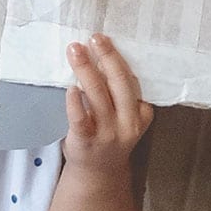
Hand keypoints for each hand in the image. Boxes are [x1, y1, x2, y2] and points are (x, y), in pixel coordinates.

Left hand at [62, 33, 153, 173]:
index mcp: (141, 114)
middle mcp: (127, 123)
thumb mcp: (125, 117)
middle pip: (119, 83)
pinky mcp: (86, 141)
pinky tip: (70, 87)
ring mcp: (107, 133)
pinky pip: (80, 118)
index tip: (104, 39)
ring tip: (75, 50)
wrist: (98, 173)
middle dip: (107, 57)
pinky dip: (75, 102)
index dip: (119, 58)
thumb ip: (120, 94)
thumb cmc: (109, 135)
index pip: (132, 82)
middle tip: (95, 37)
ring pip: (98, 95)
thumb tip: (101, 54)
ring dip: (86, 69)